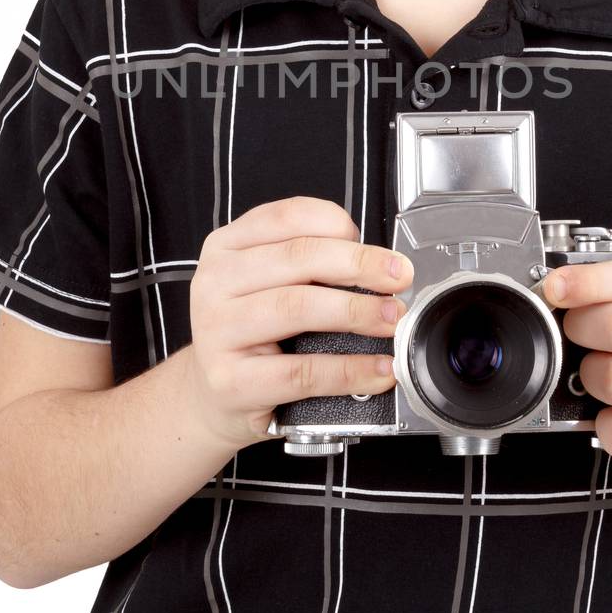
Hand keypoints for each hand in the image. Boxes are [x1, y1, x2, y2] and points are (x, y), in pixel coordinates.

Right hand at [185, 195, 412, 450]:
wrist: (212, 395)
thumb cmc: (250, 332)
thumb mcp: (266, 282)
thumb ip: (308, 261)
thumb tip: (376, 263)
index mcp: (227, 247)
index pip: (287, 217)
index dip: (340, 226)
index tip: (380, 249)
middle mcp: (216, 283)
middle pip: (298, 258)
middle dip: (360, 266)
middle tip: (398, 279)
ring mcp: (217, 332)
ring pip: (297, 307)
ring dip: (357, 312)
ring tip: (391, 319)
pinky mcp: (231, 381)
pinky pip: (301, 371)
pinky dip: (349, 370)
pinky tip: (377, 368)